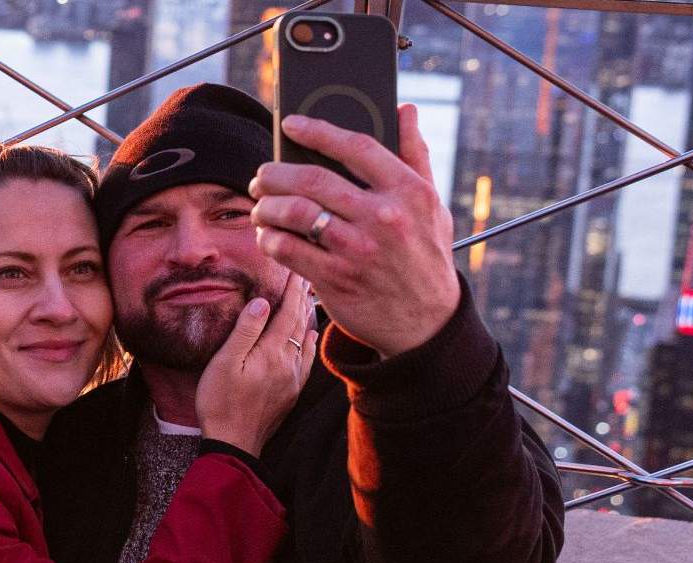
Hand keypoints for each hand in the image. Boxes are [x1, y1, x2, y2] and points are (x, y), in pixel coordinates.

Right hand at [197, 273, 319, 456]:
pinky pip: (306, 360)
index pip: (286, 312)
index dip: (291, 290)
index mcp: (271, 352)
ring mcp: (292, 379)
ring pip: (304, 339)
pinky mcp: (291, 392)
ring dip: (306, 317)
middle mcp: (288, 363)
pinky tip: (310, 336)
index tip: (296, 271)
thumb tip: (263, 301)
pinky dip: (309, 342)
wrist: (234, 443)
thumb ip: (245, 331)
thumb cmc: (221, 402)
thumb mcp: (225, 363)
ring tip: (308, 298)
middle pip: (298, 323)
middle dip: (301, 298)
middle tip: (305, 277)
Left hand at [247, 105, 461, 357]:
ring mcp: (358, 249)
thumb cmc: (426, 254)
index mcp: (409, 191)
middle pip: (313, 178)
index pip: (356, 147)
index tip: (291, 124)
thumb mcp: (432, 204)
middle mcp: (384, 217)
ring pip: (294, 212)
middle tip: (262, 176)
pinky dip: (269, 238)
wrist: (427, 322)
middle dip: (276, 173)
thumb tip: (404, 110)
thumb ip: (415, 155)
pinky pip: (287, 249)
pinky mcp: (337, 278)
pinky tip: (267, 235)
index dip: (318, 130)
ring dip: (266, 206)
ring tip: (260, 206)